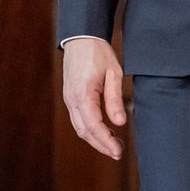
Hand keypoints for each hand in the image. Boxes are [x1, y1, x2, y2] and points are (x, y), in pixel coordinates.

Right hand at [62, 38, 125, 159]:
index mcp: (83, 93)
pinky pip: (78, 119)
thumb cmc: (98, 53)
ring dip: (95, 139)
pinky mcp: (70, 97)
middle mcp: (72, 99)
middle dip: (101, 145)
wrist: (81, 37)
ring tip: (113, 145)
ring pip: (80, 127)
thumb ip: (115, 99)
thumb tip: (120, 122)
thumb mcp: (113, 73)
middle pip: (84, 131)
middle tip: (118, 153)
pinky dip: (90, 130)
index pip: (94, 125)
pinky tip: (103, 132)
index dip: (106, 141)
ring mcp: (69, 98)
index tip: (118, 151)